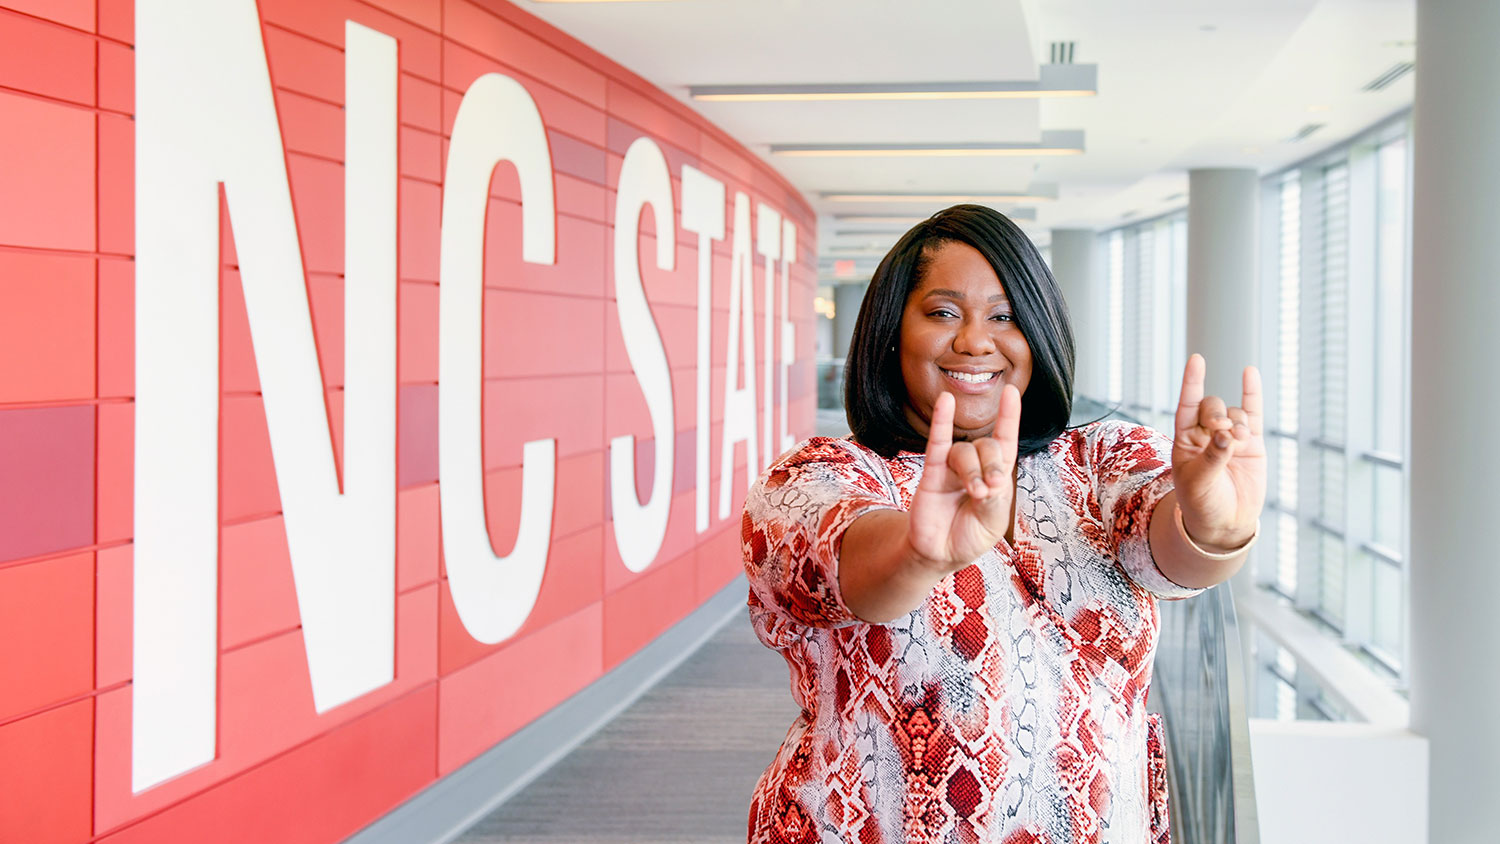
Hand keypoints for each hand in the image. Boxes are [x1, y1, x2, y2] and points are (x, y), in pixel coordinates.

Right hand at [905, 386, 1021, 572]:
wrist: (940, 553)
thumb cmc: (969, 537)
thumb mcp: (993, 523)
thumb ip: (994, 500)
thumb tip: (987, 480)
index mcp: (997, 477)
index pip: (1006, 441)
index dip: (1009, 416)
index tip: (1010, 392)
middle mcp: (977, 466)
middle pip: (988, 447)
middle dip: (991, 465)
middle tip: (988, 490)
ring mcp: (953, 468)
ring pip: (964, 451)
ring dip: (972, 470)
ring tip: (974, 493)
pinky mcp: (932, 472)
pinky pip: (937, 442)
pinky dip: (941, 421)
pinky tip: (945, 403)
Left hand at [1171, 354, 1266, 550]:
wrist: (1224, 523)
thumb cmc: (1202, 503)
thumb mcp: (1200, 482)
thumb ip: (1213, 457)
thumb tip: (1228, 435)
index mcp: (1185, 440)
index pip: (1187, 405)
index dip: (1191, 383)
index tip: (1197, 360)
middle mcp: (1206, 434)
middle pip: (1212, 407)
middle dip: (1217, 414)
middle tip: (1223, 432)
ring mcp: (1230, 437)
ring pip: (1235, 413)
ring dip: (1237, 422)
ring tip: (1238, 442)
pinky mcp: (1252, 444)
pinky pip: (1253, 413)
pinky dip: (1252, 393)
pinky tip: (1249, 372)